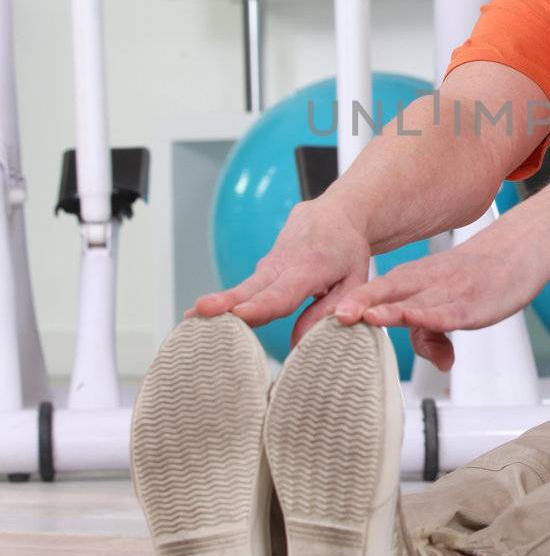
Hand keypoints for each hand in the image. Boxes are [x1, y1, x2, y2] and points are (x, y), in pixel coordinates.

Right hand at [188, 197, 372, 343]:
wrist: (334, 214)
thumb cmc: (346, 251)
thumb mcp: (354, 279)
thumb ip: (332, 309)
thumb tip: (303, 342)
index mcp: (310, 268)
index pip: (283, 292)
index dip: (261, 305)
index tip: (240, 314)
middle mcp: (283, 265)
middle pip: (253, 288)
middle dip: (227, 302)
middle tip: (202, 311)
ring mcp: (269, 265)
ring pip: (243, 288)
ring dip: (218, 303)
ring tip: (190, 319)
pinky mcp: (261, 270)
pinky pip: (244, 288)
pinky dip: (223, 302)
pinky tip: (201, 317)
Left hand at [334, 222, 549, 371]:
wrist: (520, 249)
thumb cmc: (482, 277)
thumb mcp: (450, 308)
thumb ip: (434, 332)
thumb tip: (435, 359)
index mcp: (413, 280)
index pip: (373, 292)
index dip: (345, 304)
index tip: (317, 320)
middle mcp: (425, 282)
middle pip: (383, 292)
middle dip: (354, 303)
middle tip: (325, 318)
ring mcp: (447, 291)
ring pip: (410, 299)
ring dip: (383, 308)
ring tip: (356, 318)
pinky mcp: (472, 303)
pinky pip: (448, 310)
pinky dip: (429, 315)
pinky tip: (414, 319)